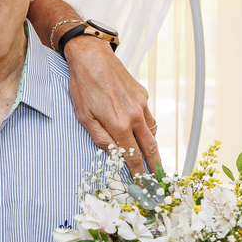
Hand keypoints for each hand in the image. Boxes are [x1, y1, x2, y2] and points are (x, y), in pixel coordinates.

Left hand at [63, 35, 158, 172]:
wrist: (92, 57)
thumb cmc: (83, 86)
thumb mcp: (84, 116)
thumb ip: (100, 138)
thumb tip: (113, 153)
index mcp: (119, 125)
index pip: (133, 156)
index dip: (139, 173)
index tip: (143, 185)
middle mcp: (135, 116)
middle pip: (150, 148)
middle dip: (155, 166)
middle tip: (158, 180)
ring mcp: (141, 105)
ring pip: (152, 132)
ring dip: (153, 147)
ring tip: (152, 160)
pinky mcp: (143, 95)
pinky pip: (149, 117)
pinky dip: (148, 128)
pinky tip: (142, 132)